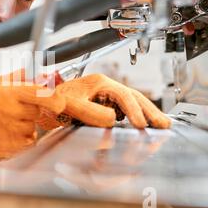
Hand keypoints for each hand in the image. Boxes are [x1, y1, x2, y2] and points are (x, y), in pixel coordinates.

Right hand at [0, 83, 65, 165]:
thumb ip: (15, 78)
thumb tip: (37, 72)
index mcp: (6, 93)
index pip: (40, 94)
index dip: (54, 98)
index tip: (59, 101)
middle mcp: (7, 111)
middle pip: (37, 112)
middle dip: (31, 111)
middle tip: (14, 110)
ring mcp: (6, 131)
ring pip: (31, 129)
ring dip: (24, 127)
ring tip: (6, 123)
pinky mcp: (5, 148)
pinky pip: (26, 143)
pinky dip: (21, 140)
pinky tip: (6, 134)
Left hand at [37, 74, 170, 129]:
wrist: (43, 101)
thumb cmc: (53, 100)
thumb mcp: (70, 105)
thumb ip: (90, 112)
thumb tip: (113, 120)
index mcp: (98, 82)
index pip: (122, 95)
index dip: (133, 110)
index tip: (140, 124)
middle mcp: (105, 86)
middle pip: (133, 96)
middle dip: (149, 110)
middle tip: (163, 124)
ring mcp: (106, 94)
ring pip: (131, 101)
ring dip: (146, 113)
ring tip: (162, 124)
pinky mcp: (104, 103)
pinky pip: (125, 108)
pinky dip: (136, 115)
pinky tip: (144, 124)